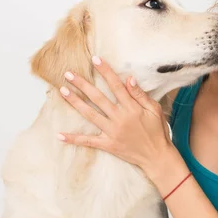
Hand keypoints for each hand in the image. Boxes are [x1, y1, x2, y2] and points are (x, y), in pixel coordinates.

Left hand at [57, 56, 175, 176]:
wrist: (156, 157)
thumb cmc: (157, 131)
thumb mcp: (154, 110)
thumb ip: (141, 95)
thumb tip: (129, 79)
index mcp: (132, 108)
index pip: (116, 86)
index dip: (105, 71)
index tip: (95, 60)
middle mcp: (119, 118)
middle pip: (98, 98)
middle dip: (82, 84)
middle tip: (68, 74)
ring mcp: (112, 132)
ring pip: (90, 114)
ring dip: (75, 102)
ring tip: (63, 91)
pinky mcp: (108, 145)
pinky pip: (88, 141)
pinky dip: (74, 139)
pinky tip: (60, 135)